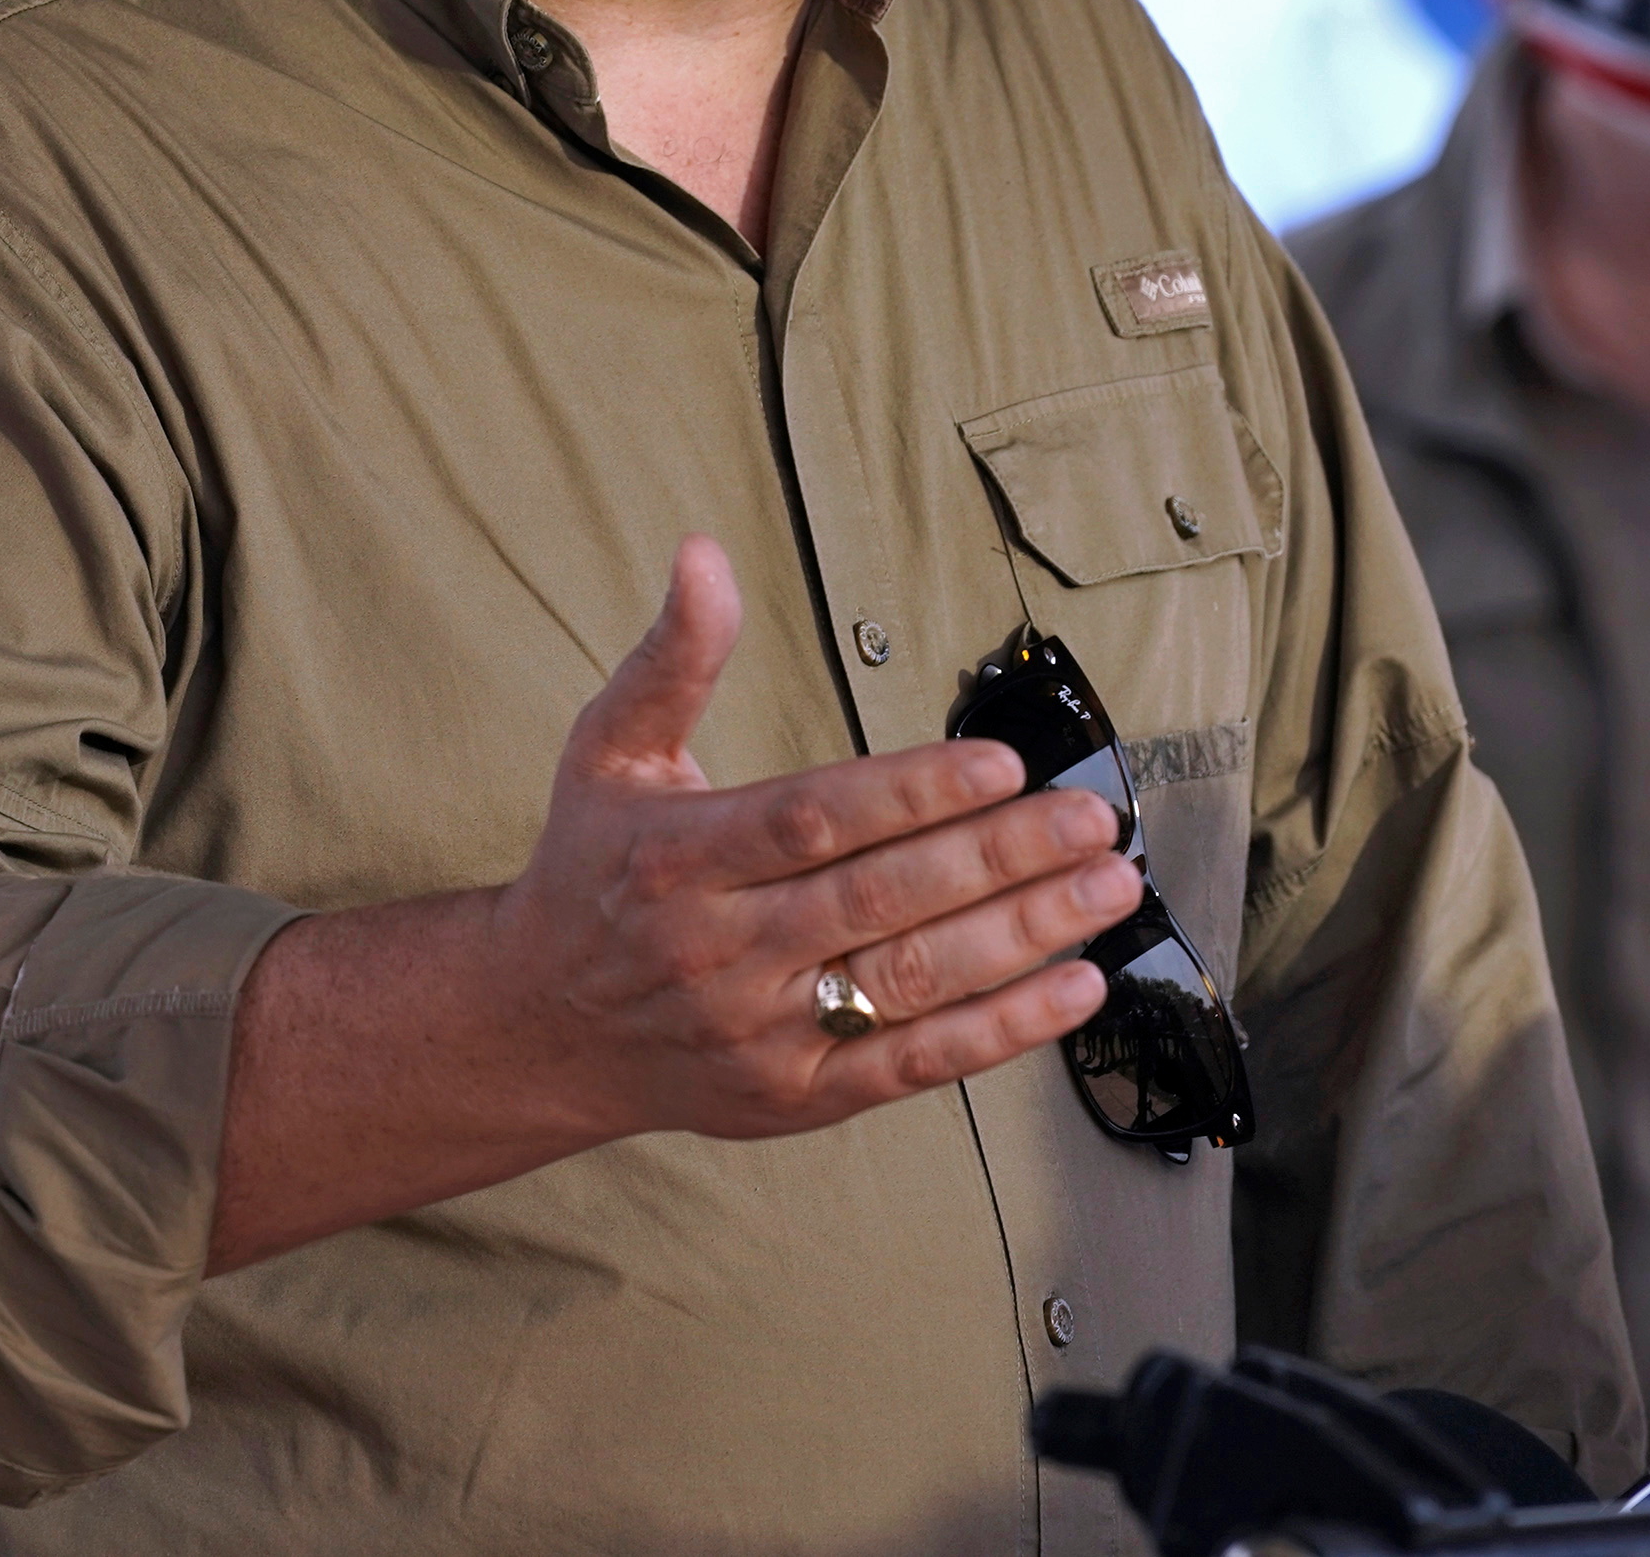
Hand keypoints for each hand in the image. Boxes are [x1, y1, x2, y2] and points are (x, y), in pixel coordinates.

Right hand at [493, 534, 1141, 1140]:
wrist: (543, 1027)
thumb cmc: (593, 869)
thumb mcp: (610, 751)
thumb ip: (674, 657)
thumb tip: (704, 555)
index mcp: (679, 856)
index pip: (813, 819)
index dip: (912, 792)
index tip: (1002, 763)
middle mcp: (719, 947)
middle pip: (879, 899)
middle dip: (998, 856)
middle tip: (1089, 819)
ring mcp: (761, 1029)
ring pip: (910, 980)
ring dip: (1023, 935)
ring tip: (1106, 888)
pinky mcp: (796, 1094)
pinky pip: (915, 1064)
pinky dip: (1003, 1028)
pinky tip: (1076, 986)